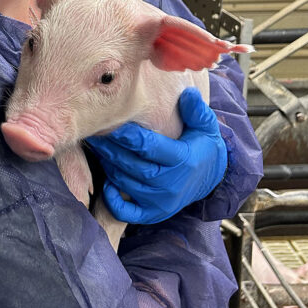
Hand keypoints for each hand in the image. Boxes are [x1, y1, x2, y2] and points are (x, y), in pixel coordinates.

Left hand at [84, 87, 227, 224]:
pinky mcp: (154, 213)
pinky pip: (128, 213)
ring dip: (110, 166)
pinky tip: (107, 184)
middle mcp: (171, 183)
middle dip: (112, 149)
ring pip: (126, 183)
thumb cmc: (202, 146)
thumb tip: (187, 94)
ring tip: (98, 149)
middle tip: (96, 133)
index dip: (128, 136)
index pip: (149, 147)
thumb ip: (197, 111)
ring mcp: (161, 201)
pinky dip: (114, 201)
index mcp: (183, 160)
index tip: (111, 122)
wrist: (211, 179)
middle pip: (133, 166)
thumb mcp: (205, 127)